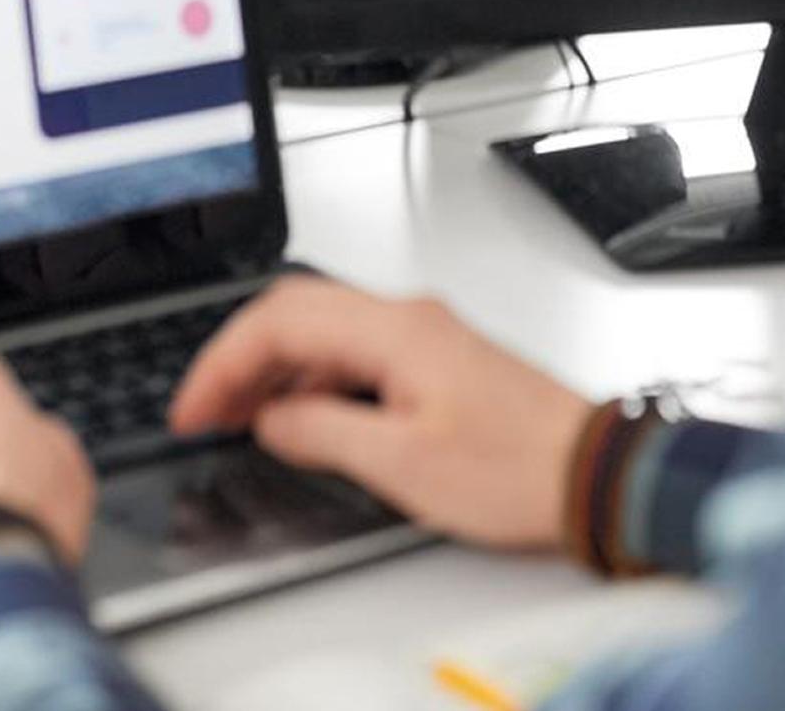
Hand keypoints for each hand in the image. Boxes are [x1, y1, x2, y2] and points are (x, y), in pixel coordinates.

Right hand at [167, 276, 591, 550]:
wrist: (591, 472)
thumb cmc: (517, 469)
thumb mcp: (402, 463)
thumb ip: (323, 432)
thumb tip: (271, 419)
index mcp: (395, 330)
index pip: (280, 320)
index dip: (222, 363)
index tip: (193, 407)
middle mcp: (408, 318)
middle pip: (296, 311)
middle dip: (238, 357)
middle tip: (203, 409)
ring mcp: (424, 335)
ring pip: (323, 330)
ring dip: (274, 369)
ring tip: (239, 418)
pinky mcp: (435, 360)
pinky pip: (354, 351)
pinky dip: (312, 379)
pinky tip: (300, 418)